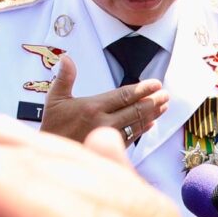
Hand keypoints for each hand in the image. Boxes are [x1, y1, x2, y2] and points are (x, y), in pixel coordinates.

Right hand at [34, 50, 167, 145]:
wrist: (51, 159)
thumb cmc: (53, 128)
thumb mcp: (54, 100)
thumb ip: (64, 78)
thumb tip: (66, 57)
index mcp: (93, 107)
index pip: (124, 95)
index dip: (143, 89)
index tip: (156, 84)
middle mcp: (104, 122)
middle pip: (135, 110)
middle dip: (153, 101)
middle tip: (166, 95)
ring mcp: (108, 137)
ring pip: (136, 124)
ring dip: (152, 115)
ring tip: (163, 106)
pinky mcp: (109, 150)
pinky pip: (131, 138)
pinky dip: (142, 130)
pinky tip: (150, 125)